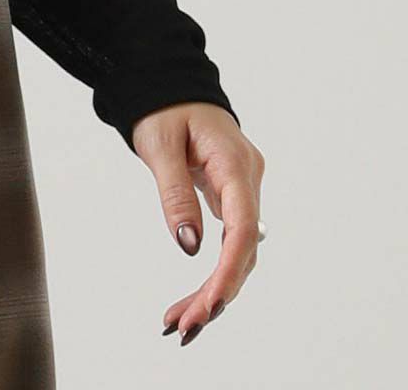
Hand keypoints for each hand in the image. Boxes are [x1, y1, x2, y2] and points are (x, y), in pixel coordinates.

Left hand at [131, 100, 264, 346]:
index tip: (210, 306)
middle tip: (183, 327)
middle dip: (217, 292)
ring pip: (237, 252)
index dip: (229, 271)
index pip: (242, 228)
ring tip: (180, 322)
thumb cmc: (162, 105)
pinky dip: (211, 272)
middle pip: (242, 249)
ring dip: (212, 290)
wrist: (167, 81)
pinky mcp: (231, 197)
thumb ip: (175, 194)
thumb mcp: (159, 145)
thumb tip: (189, 247)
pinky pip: (227, 242)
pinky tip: (191, 300)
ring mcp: (242, 189)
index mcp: (236, 163)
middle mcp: (247, 180)